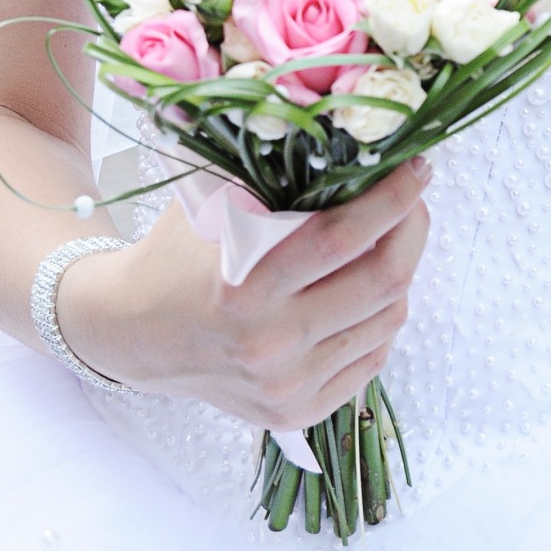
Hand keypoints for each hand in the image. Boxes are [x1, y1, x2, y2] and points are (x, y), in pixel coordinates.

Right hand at [56, 159, 431, 425]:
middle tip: (414, 198)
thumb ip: (273, 177)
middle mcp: (270, 345)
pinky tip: (364, 288)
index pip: (342, 239)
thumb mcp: (213, 203)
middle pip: (381, 283)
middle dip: (412, 230)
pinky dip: (379, 317)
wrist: (134, 334)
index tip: (416, 166)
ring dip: (400, 272)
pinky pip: (372, 358)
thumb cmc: (176, 254)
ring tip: (388, 238)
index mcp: (244, 288)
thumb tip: (349, 138)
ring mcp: (287, 386)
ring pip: (386, 321)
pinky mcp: (298, 413)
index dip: (391, 199)